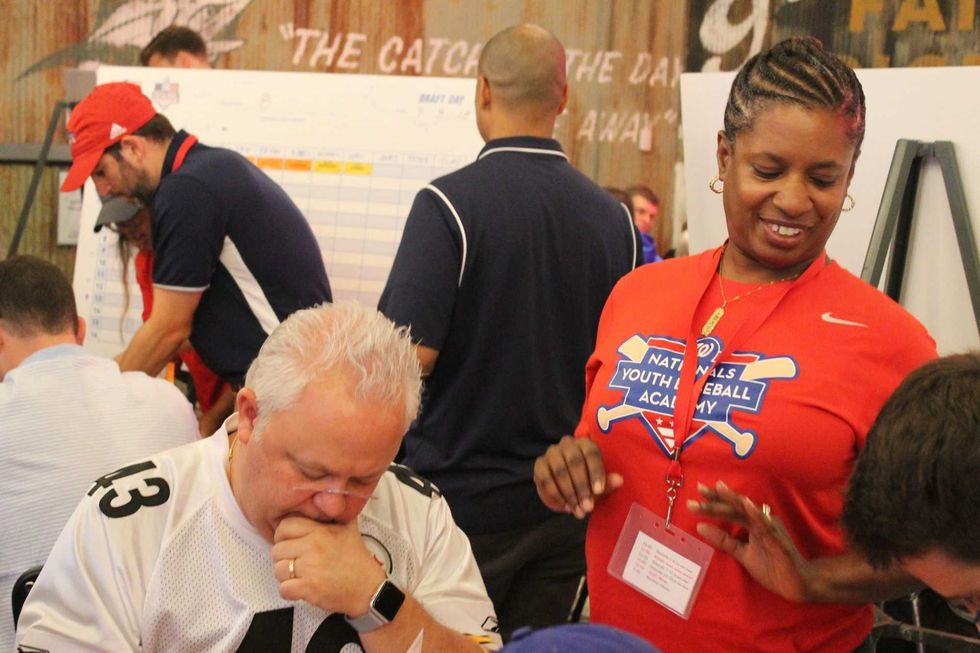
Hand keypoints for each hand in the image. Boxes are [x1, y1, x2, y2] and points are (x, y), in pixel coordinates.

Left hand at [271, 516, 386, 615]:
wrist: (369, 588)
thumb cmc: (357, 561)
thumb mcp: (349, 528)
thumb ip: (334, 514)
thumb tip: (326, 498)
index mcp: (320, 531)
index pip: (284, 526)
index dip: (284, 536)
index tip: (291, 544)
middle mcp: (313, 546)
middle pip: (277, 550)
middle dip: (284, 558)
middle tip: (296, 563)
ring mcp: (310, 567)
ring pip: (278, 570)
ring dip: (286, 576)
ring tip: (300, 577)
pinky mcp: (309, 587)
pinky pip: (283, 589)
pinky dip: (289, 592)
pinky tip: (301, 589)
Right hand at [534, 435, 622, 518]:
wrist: (565, 489)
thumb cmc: (586, 484)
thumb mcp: (598, 486)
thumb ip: (608, 483)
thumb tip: (619, 480)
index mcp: (585, 444)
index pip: (591, 453)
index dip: (595, 471)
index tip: (598, 491)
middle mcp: (568, 444)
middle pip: (575, 461)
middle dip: (582, 486)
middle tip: (588, 507)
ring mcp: (552, 453)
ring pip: (560, 470)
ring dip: (569, 493)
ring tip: (578, 510)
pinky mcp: (539, 464)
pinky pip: (546, 479)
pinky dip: (556, 495)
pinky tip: (565, 506)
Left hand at [688, 481, 813, 601]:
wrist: (798, 584)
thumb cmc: (773, 567)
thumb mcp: (742, 554)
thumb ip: (724, 541)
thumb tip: (700, 526)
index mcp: (753, 523)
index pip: (730, 509)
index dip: (715, 500)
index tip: (697, 491)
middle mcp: (761, 522)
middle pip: (736, 507)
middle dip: (717, 499)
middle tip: (699, 488)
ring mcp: (771, 530)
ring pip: (749, 512)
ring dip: (734, 501)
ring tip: (720, 488)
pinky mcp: (779, 542)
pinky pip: (767, 527)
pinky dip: (757, 515)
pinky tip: (747, 506)